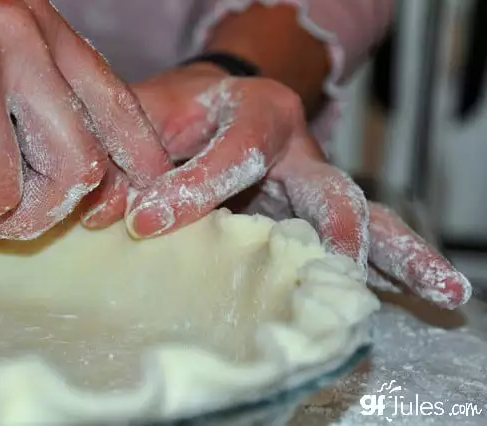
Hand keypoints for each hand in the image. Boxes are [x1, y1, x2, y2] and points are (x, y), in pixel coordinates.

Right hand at [0, 0, 170, 238]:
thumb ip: (38, 92)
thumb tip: (87, 170)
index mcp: (41, 26)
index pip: (116, 105)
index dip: (141, 161)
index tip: (146, 196)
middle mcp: (16, 37)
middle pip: (80, 167)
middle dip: (43, 212)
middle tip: (4, 216)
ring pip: (6, 193)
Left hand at [84, 63, 470, 308]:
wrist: (211, 106)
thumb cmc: (177, 111)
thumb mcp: (149, 116)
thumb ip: (129, 155)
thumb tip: (110, 212)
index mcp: (258, 110)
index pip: (238, 153)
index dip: (195, 191)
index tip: (146, 223)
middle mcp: (299, 148)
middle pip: (331, 188)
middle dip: (333, 229)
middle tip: (339, 266)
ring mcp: (313, 184)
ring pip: (363, 218)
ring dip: (397, 255)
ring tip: (442, 289)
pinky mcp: (314, 213)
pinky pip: (361, 239)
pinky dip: (390, 266)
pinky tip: (430, 295)